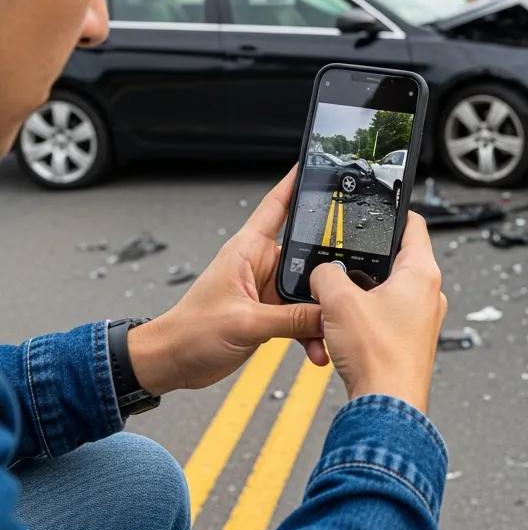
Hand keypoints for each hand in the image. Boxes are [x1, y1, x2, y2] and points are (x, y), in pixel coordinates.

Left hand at [128, 168, 326, 394]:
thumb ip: (291, 319)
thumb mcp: (245, 322)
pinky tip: (319, 347)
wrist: (173, 362)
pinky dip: (312, 331)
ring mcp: (266, 288)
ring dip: (320, 310)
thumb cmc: (191, 331)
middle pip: (306, 252)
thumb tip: (326, 313)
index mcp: (248, 250)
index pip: (276, 206)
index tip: (317, 167)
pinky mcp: (270, 312)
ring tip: (334, 327)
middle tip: (352, 276)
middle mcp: (260, 264)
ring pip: (307, 290)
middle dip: (329, 265)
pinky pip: (301, 316)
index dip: (296, 183)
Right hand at [309, 212, 446, 412]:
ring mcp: (423, 319)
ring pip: (389, 291)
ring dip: (362, 294)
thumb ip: (327, 274)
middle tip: (345, 262)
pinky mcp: (412, 341)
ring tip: (339, 303)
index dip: (393, 211)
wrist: (386, 407)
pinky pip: (387, 317)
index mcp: (422, 272)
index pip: (413, 224)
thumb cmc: (378, 356)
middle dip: (367, 261)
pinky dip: (366, 318)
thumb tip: (324, 272)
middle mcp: (429, 293)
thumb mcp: (338, 302)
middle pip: (397, 259)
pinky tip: (345, 330)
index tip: (379, 207)